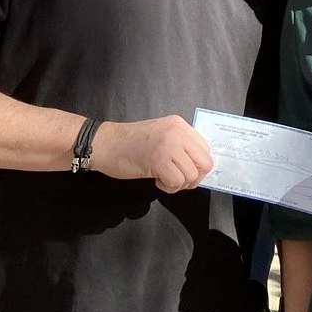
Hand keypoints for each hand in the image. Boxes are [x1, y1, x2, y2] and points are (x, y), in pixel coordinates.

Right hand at [90, 116, 212, 192]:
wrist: (105, 143)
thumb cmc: (130, 142)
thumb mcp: (161, 136)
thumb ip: (180, 145)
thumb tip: (197, 166)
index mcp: (180, 124)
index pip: (205, 149)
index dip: (197, 165)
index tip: (183, 170)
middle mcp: (178, 132)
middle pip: (205, 163)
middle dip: (194, 177)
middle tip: (177, 179)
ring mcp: (169, 145)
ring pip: (192, 175)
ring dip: (179, 184)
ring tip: (163, 178)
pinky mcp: (159, 160)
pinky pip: (177, 182)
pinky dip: (168, 187)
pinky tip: (156, 180)